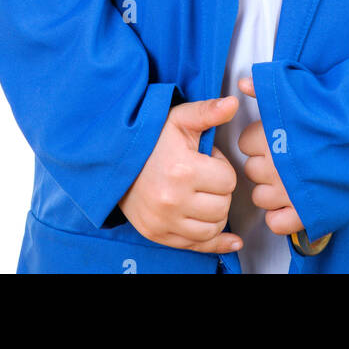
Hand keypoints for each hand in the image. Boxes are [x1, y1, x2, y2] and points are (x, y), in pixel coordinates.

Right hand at [118, 95, 242, 253]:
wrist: (113, 160)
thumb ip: (208, 111)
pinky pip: (196, 246)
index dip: (221, 167)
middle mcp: (172, 200)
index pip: (227, 180)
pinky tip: (230, 240)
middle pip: (223, 206)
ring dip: (216, 212)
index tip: (206, 160)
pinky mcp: (157, 234)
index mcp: (182, 170)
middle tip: (203, 176)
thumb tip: (234, 102)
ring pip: (213, 228)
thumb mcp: (179, 119)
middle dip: (219, 190)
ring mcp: (163, 221)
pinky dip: (216, 243)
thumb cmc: (150, 138)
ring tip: (203, 195)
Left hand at [237, 75, 304, 235]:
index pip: (245, 143)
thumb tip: (244, 82)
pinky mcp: (306, 213)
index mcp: (273, 134)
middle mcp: (276, 165)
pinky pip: (276, 223)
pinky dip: (281, 216)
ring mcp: (289, 191)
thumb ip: (268, 87)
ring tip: (290, 179)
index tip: (273, 136)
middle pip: (251, 170)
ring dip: (271, 190)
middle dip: (264, 163)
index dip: (258, 139)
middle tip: (286, 156)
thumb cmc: (343, 111)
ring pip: (260, 197)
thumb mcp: (303, 88)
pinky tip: (293, 202)